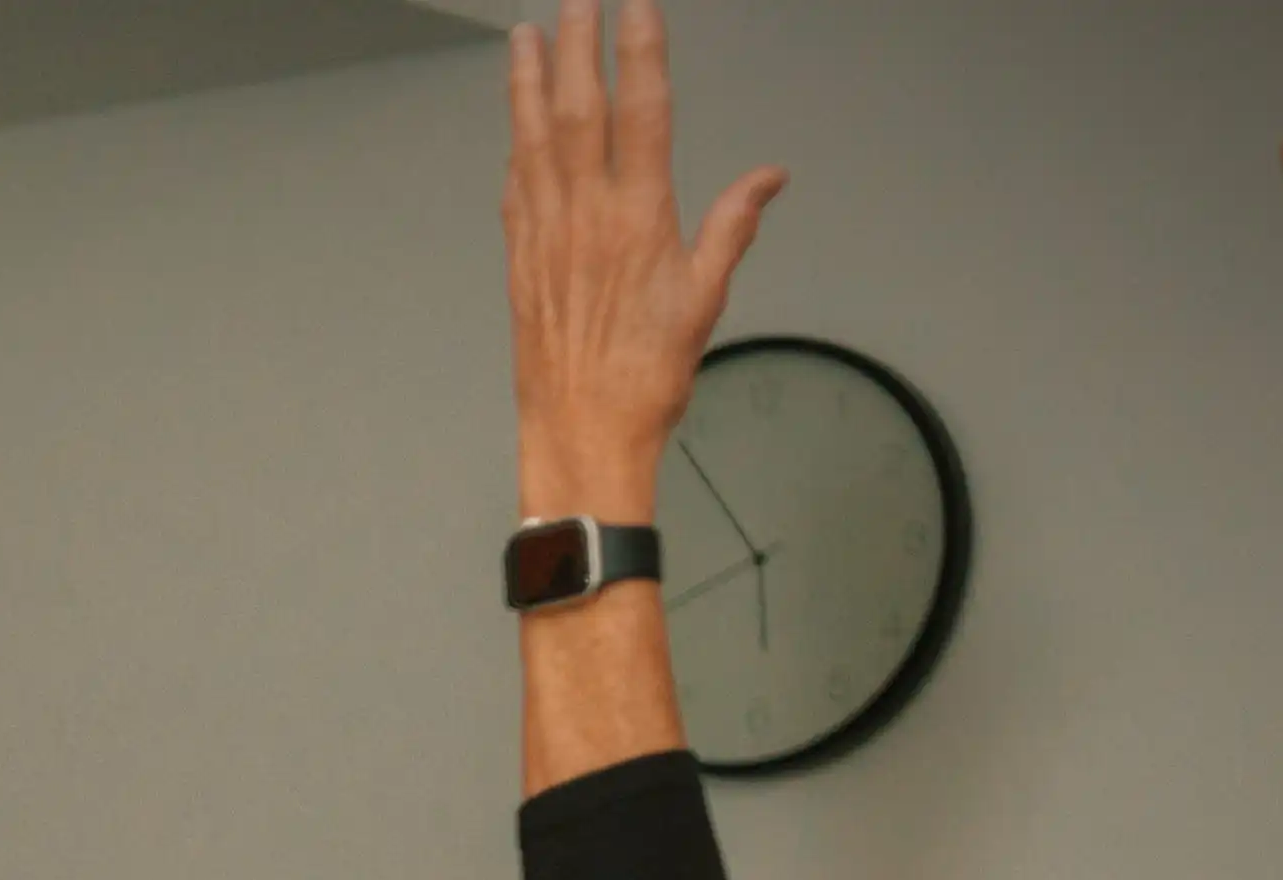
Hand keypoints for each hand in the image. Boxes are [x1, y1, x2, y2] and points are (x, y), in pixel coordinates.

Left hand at [504, 2, 780, 510]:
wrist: (582, 434)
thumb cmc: (646, 375)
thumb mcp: (706, 298)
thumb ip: (733, 226)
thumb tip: (769, 177)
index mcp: (638, 218)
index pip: (642, 113)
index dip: (640, 53)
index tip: (636, 8)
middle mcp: (585, 217)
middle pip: (578, 111)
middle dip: (575, 48)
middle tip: (575, 1)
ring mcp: (545, 237)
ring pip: (533, 141)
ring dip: (528, 84)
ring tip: (526, 37)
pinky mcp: (519, 262)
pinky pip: (515, 190)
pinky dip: (515, 148)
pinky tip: (514, 124)